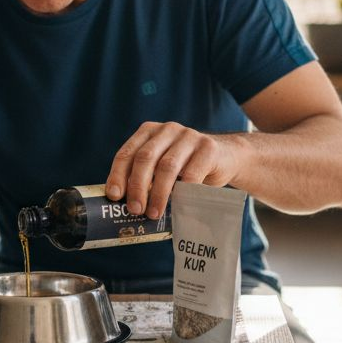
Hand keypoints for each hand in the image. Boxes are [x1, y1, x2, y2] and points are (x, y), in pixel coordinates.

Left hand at [104, 121, 241, 218]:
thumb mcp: (162, 166)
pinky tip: (179, 205)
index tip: (115, 196)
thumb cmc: (187, 167)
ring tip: (154, 213)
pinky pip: (192, 173)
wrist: (226, 158)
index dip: (118, 175)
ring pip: (167, 166)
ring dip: (158, 193)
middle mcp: (167, 129)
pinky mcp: (208, 147)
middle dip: (137, 186)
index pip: (127, 153)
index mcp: (149, 132)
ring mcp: (189, 136)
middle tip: (135, 209)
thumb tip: (123, 204)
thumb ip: (146, 177)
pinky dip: (183, 192)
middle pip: (145, 158)